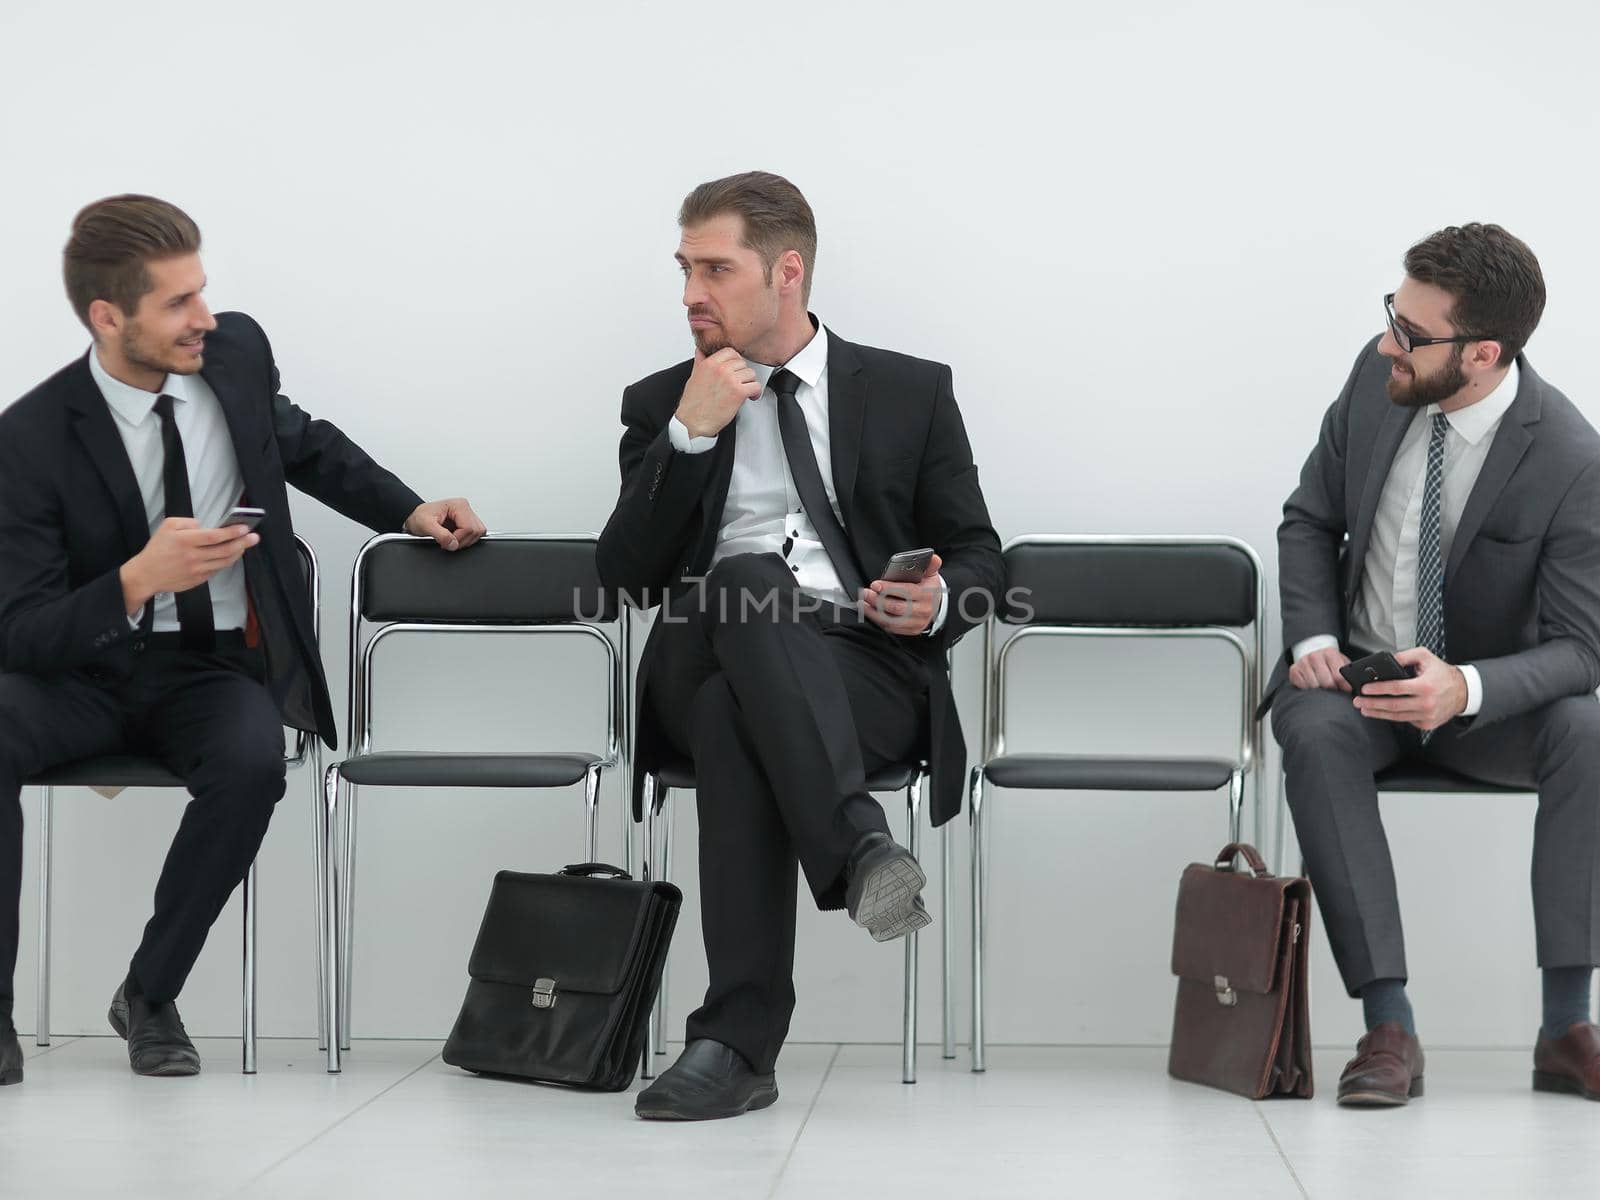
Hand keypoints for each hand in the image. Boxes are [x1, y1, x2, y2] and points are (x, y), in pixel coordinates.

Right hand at [121, 517, 258, 614]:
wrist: (146, 575)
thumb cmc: (157, 549)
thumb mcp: (168, 527)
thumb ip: (188, 522)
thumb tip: (205, 526)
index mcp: (185, 541)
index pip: (214, 536)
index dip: (232, 532)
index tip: (245, 528)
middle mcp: (192, 557)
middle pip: (224, 550)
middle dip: (243, 543)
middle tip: (254, 537)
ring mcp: (196, 570)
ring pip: (224, 562)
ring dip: (238, 553)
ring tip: (245, 545)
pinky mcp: (198, 580)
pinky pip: (217, 570)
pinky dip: (226, 562)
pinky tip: (231, 555)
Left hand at [405, 498, 485, 550]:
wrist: (415, 517)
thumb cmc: (419, 517)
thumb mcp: (425, 525)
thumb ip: (441, 535)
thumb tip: (453, 544)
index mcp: (458, 505)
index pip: (469, 528)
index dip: (458, 539)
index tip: (446, 542)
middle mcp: (465, 508)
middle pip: (476, 531)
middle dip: (462, 541)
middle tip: (448, 541)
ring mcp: (467, 514)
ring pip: (479, 533)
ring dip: (465, 540)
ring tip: (451, 538)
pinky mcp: (467, 521)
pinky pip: (475, 534)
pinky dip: (466, 539)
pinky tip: (455, 537)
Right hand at [674, 347, 761, 438]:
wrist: (694, 421)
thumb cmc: (693, 403)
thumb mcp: (693, 376)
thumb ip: (700, 362)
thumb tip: (701, 352)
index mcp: (709, 363)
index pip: (730, 352)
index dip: (735, 360)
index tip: (736, 368)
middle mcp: (721, 369)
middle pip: (742, 363)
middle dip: (743, 373)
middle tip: (741, 381)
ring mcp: (731, 380)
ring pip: (751, 374)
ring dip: (750, 382)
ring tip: (746, 390)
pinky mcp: (739, 393)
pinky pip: (755, 386)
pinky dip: (756, 392)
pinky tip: (751, 396)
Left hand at [860, 553, 943, 636]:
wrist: (936, 605)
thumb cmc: (929, 587)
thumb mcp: (931, 574)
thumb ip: (931, 565)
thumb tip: (932, 557)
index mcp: (928, 594)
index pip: (908, 592)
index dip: (889, 589)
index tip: (875, 584)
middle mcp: (923, 610)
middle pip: (898, 608)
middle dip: (878, 601)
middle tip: (865, 593)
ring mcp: (917, 622)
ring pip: (892, 621)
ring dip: (874, 612)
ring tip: (862, 603)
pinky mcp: (911, 630)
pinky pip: (891, 628)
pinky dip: (878, 620)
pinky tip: (869, 611)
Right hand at [1289, 646, 1351, 691]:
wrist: (1314, 652)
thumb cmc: (1329, 661)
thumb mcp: (1341, 662)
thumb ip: (1348, 673)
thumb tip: (1352, 687)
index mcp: (1329, 653)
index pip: (1338, 676)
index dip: (1343, 686)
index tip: (1345, 689)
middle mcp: (1314, 656)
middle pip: (1326, 682)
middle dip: (1332, 688)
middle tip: (1333, 688)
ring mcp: (1303, 662)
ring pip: (1314, 686)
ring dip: (1320, 689)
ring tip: (1322, 685)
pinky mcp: (1294, 670)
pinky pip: (1303, 687)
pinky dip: (1308, 688)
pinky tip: (1312, 683)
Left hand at [1352, 646, 1466, 730]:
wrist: (1463, 692)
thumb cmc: (1442, 674)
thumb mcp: (1426, 657)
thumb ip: (1405, 656)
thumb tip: (1387, 660)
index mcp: (1426, 686)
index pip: (1396, 688)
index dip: (1378, 689)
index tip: (1364, 689)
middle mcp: (1427, 703)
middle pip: (1393, 705)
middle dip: (1372, 704)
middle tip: (1358, 701)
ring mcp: (1427, 715)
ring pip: (1397, 716)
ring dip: (1378, 713)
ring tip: (1365, 708)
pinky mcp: (1427, 724)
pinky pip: (1405, 720)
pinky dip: (1392, 716)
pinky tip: (1382, 712)